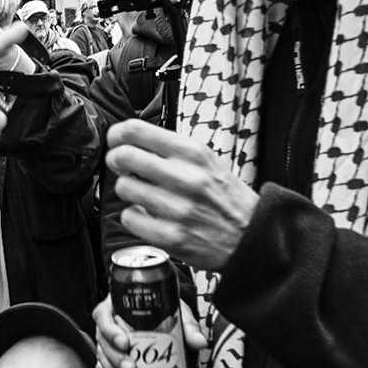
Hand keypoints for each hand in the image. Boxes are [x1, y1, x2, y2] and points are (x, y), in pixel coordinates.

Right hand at [94, 295, 208, 367]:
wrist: (164, 319)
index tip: (125, 342)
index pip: (103, 316)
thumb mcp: (175, 311)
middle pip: (103, 341)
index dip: (110, 330)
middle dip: (116, 358)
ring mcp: (108, 343)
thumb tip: (199, 341)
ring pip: (102, 358)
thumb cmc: (162, 311)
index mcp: (117, 307)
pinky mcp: (111, 359)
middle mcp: (109, 325)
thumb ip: (187, 326)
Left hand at [106, 118, 258, 270]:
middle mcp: (186, 178)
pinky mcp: (172, 236)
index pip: (137, 130)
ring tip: (142, 193)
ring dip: (127, 190)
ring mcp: (178, 208)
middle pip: (124, 157)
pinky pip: (129, 218)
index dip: (117, 134)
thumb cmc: (226, 198)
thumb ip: (173, 149)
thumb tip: (132, 139)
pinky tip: (148, 215)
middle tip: (120, 166)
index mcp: (194, 154)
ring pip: (123, 187)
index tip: (115, 140)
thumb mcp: (208, 161)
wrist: (252, 237)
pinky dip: (134, 216)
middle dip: (115, 160)